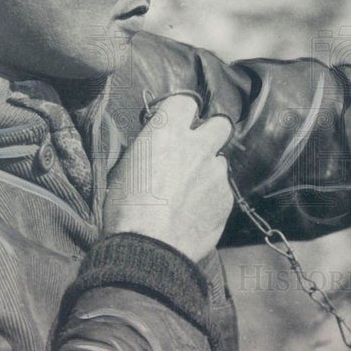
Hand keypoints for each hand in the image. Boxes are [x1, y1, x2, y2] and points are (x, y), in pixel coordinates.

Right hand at [102, 94, 235, 263]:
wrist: (148, 248)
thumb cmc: (125, 209)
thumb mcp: (123, 168)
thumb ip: (148, 150)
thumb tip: (154, 148)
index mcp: (167, 132)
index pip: (186, 102)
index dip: (181, 113)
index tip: (174, 124)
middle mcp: (198, 146)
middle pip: (221, 124)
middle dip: (211, 134)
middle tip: (196, 150)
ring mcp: (217, 173)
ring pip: (220, 163)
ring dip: (209, 172)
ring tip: (189, 194)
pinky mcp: (227, 200)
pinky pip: (222, 192)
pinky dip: (211, 199)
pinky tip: (194, 214)